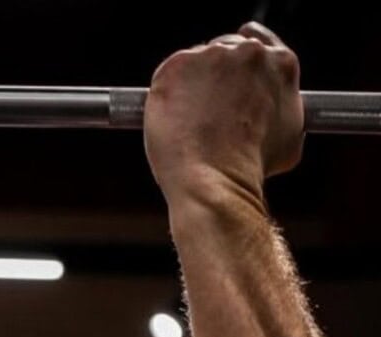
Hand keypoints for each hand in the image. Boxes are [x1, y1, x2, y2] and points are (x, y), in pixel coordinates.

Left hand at [144, 22, 302, 205]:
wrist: (216, 175)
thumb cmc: (253, 164)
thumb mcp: (291, 133)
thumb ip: (281, 106)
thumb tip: (270, 111)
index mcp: (281, 63)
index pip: (261, 40)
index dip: (244, 51)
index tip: (232, 59)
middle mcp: (249, 52)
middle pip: (225, 48)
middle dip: (215, 72)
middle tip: (207, 105)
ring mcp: (211, 56)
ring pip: (196, 61)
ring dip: (191, 82)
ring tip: (191, 119)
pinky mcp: (177, 65)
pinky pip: (169, 73)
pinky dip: (168, 91)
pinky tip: (174, 116)